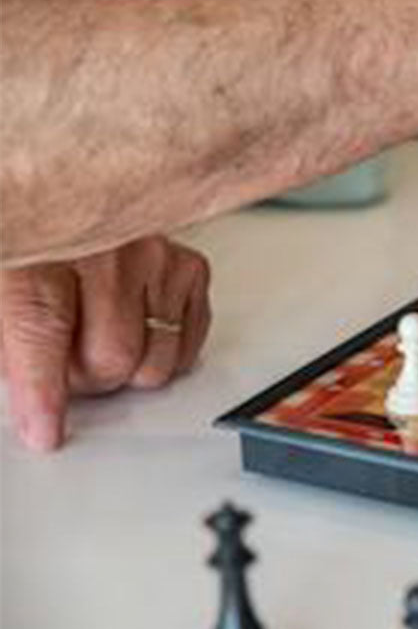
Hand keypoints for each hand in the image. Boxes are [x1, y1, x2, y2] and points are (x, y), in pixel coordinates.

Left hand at [0, 236, 211, 451]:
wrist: (74, 199)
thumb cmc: (40, 245)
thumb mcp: (6, 285)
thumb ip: (12, 338)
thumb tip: (26, 397)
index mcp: (43, 248)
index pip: (43, 328)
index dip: (43, 389)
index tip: (44, 429)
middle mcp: (107, 247)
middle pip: (113, 356)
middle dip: (88, 379)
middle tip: (67, 366)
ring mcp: (155, 255)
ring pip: (156, 360)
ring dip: (128, 368)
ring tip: (101, 340)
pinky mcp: (188, 265)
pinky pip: (188, 345)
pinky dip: (164, 351)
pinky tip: (136, 327)